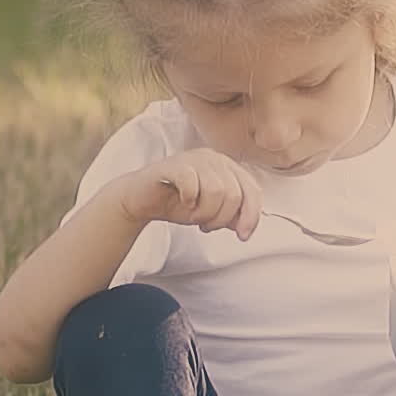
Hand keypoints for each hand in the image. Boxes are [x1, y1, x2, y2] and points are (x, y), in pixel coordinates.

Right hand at [115, 147, 262, 239]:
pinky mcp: (173, 165)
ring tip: (194, 216)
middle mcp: (213, 159)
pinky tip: (184, 202)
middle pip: (234, 194)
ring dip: (205, 213)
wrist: (142, 200)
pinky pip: (192, 182)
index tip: (242, 236)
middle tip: (205, 225)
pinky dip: (190, 199)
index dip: (251, 216)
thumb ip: (232, 215)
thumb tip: (246, 224)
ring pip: (216, 191)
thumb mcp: (212, 212)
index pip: (253, 190)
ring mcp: (193, 159)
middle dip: (221, 218)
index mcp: (227, 167)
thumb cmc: (178, 203)